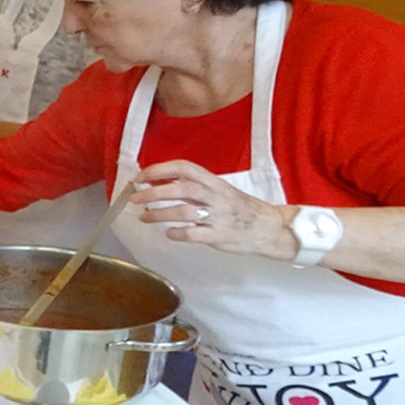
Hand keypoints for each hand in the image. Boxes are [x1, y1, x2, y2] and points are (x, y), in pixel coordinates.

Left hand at [133, 160, 295, 259]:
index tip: (141, 176)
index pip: (184, 168)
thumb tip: (157, 183)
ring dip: (159, 214)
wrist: (269, 228)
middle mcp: (216, 196)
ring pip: (184, 212)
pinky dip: (178, 233)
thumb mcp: (218, 190)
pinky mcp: (220, 236)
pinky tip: (168, 233)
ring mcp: (219, 216)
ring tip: (144, 217)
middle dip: (154, 192)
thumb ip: (193, 187)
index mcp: (214, 181)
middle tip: (135, 198)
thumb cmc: (239, 208)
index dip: (160, 170)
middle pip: (181, 189)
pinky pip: (195, 234)